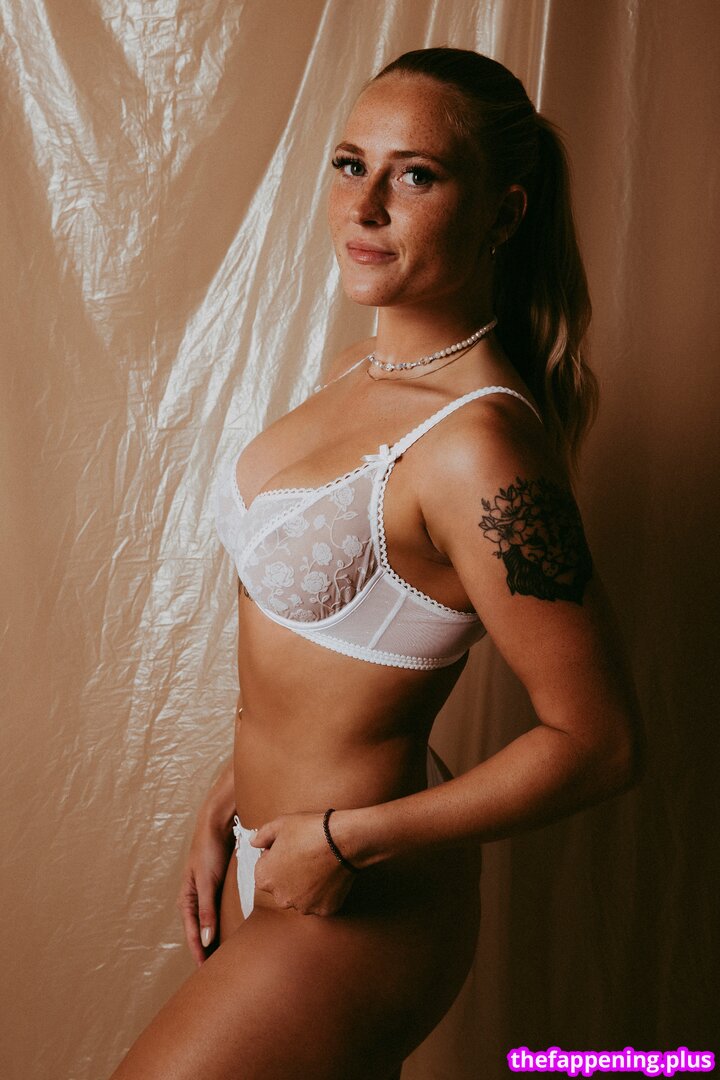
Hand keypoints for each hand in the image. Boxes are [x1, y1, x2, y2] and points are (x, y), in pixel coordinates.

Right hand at [177, 817, 233, 965]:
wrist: (216, 823)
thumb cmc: (208, 850)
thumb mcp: (207, 881)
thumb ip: (206, 910)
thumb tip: (205, 939)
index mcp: (186, 899)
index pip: (192, 934)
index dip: (198, 953)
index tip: (206, 972)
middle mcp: (194, 897)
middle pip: (199, 930)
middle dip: (205, 949)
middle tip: (216, 970)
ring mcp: (205, 891)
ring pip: (209, 921)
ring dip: (215, 936)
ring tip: (226, 954)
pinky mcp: (216, 884)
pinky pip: (218, 909)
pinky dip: (222, 921)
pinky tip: (234, 927)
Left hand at [250, 811, 355, 915]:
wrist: (342, 839)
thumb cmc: (309, 830)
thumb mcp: (280, 824)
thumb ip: (262, 835)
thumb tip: (253, 842)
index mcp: (264, 878)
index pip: (265, 870)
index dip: (276, 857)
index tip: (289, 848)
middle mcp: (280, 898)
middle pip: (282, 887)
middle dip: (289, 875)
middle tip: (305, 856)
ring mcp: (303, 906)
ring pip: (301, 897)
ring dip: (306, 886)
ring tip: (318, 865)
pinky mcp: (323, 909)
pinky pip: (320, 901)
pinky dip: (324, 892)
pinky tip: (329, 875)